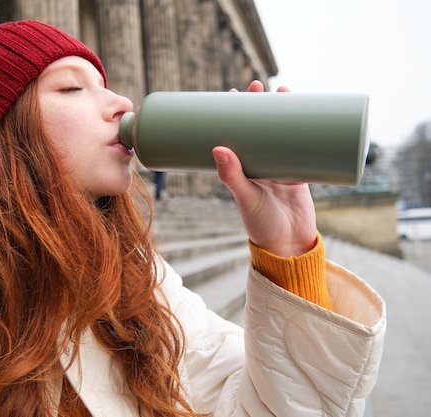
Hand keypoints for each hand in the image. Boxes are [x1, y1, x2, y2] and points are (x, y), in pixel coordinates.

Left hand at [212, 80, 317, 256]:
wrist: (290, 245)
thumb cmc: (261, 225)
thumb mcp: (245, 198)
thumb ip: (232, 176)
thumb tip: (218, 147)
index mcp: (241, 169)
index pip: (234, 134)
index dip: (232, 114)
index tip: (230, 94)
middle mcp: (259, 164)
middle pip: (258, 128)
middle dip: (258, 105)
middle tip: (256, 86)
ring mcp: (280, 166)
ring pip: (281, 133)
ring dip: (283, 111)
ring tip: (282, 90)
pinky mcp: (301, 172)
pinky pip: (303, 146)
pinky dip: (306, 130)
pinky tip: (310, 111)